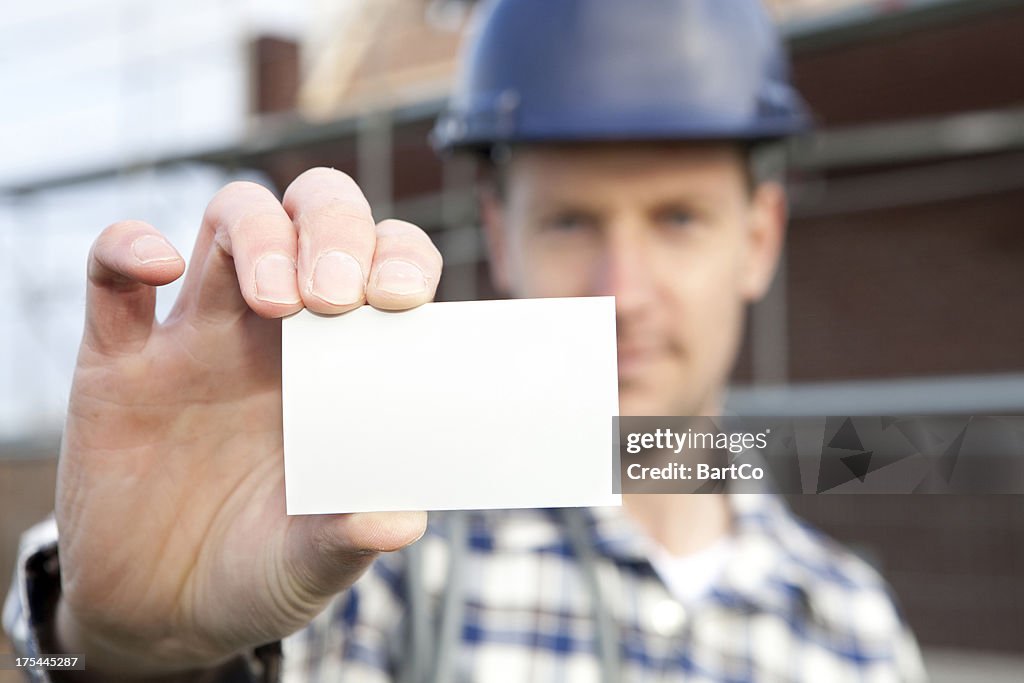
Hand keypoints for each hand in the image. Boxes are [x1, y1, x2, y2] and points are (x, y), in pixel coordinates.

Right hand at [54, 168, 440, 676]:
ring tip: (274, 300)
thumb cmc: (260, 570)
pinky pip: (111, 276)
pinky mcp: (118, 362)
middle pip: (312, 215)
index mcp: (342, 364)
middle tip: (337, 297)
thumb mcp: (311, 563)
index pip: (385, 264)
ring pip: (231, 219)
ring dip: (259, 234)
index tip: (403, 299)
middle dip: (334, 228)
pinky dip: (128, 247)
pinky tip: (158, 265)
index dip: (400, 257)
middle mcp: (276, 333)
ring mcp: (198, 338)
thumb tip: (401, 521)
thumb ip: (349, 537)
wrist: (163, 616)